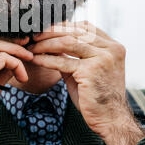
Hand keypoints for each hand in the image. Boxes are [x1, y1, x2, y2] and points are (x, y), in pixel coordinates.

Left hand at [28, 21, 143, 144]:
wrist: (110, 119)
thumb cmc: (96, 96)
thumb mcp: (87, 69)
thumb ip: (73, 54)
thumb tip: (51, 40)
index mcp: (113, 46)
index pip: (85, 26)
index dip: (63, 26)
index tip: (46, 30)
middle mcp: (111, 48)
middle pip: (75, 31)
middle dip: (51, 32)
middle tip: (34, 36)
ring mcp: (103, 58)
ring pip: (68, 41)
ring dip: (46, 43)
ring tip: (32, 47)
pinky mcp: (91, 70)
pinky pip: (63, 60)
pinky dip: (46, 59)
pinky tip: (35, 59)